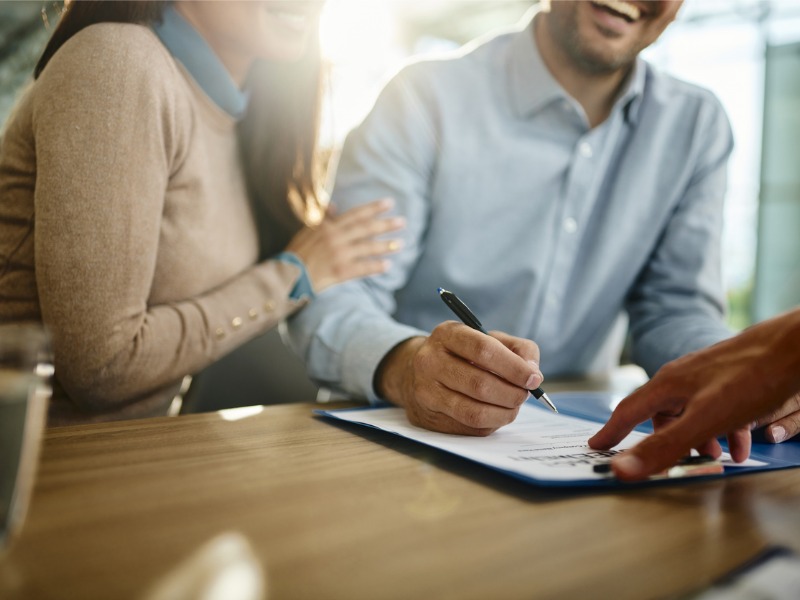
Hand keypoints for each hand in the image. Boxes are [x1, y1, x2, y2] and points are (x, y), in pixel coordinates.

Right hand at [285, 198, 404, 292]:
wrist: (288, 276)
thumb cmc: (297, 253)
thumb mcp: (307, 231)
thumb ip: (323, 219)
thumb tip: (334, 206)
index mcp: (328, 227)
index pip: (356, 214)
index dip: (373, 208)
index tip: (389, 203)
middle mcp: (335, 238)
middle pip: (366, 229)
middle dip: (385, 224)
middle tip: (402, 222)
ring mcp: (338, 255)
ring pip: (367, 248)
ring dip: (386, 245)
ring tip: (401, 244)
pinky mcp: (340, 271)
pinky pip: (362, 268)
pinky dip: (375, 266)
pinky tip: (388, 265)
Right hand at [375, 321, 543, 434]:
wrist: (419, 373)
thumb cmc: (463, 355)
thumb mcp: (488, 339)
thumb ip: (518, 349)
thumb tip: (533, 372)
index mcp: (447, 334)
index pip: (483, 349)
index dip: (513, 367)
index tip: (533, 378)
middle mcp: (430, 360)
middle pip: (479, 384)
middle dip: (512, 393)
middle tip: (525, 395)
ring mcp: (425, 390)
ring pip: (473, 411)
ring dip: (504, 413)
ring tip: (514, 406)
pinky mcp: (427, 415)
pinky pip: (468, 427)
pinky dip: (491, 423)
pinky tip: (495, 414)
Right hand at [588, 309, 799, 480]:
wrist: (794, 346)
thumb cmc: (751, 378)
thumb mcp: (703, 421)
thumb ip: (663, 447)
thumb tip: (620, 470)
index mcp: (667, 385)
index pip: (629, 411)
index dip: (612, 432)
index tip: (596, 446)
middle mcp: (681, 376)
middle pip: (660, 414)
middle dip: (667, 442)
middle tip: (675, 461)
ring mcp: (705, 374)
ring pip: (690, 411)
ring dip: (699, 438)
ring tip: (718, 455)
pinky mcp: (728, 375)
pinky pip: (714, 406)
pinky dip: (722, 429)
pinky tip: (740, 441)